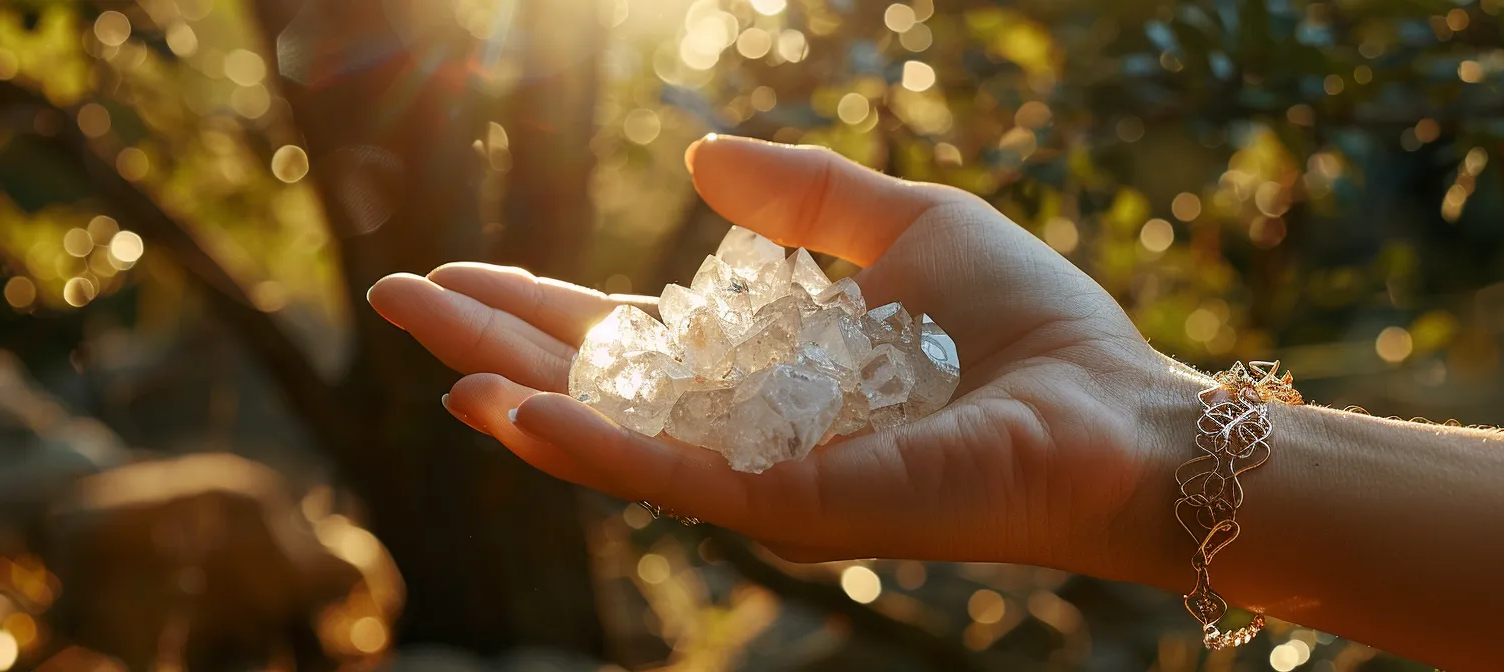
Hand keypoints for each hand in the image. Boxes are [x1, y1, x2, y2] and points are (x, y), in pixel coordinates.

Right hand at [367, 135, 1195, 580]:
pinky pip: (671, 481)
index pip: (620, 341)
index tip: (451, 270)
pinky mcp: (793, 512)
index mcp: (758, 372)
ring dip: (511, 400)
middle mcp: (742, 432)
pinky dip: (589, 449)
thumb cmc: (1026, 330)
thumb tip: (697, 158)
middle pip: (589, 389)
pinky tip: (512, 415)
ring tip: (429, 357)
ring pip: (609, 441)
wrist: (1114, 411)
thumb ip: (803, 200)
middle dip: (489, 348)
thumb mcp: (901, 231)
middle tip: (390, 300)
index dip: (533, 305)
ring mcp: (759, 481)